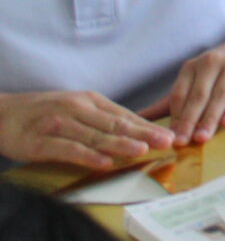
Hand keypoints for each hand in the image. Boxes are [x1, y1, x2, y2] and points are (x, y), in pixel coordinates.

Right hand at [0, 91, 173, 168]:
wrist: (2, 114)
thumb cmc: (44, 112)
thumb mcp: (76, 108)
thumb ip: (102, 118)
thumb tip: (135, 130)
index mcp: (90, 100)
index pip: (125, 114)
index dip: (148, 125)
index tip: (169, 133)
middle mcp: (77, 108)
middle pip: (115, 123)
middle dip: (143, 133)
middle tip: (167, 141)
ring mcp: (59, 123)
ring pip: (95, 135)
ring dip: (121, 143)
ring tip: (143, 149)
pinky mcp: (41, 142)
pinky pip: (68, 149)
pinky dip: (88, 156)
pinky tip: (104, 162)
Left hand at [143, 30, 224, 144]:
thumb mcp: (199, 75)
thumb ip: (174, 99)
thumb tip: (138, 118)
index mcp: (194, 66)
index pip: (180, 93)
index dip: (174, 116)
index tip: (168, 138)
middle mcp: (213, 62)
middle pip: (198, 96)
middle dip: (189, 120)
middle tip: (181, 142)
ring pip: (220, 95)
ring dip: (209, 118)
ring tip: (202, 137)